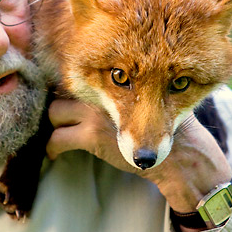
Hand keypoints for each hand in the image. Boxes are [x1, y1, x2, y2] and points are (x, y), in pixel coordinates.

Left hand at [46, 99, 231, 212]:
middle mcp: (103, 92)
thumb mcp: (154, 100)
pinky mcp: (90, 137)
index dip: (71, 90)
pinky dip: (52, 148)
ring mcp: (94, 114)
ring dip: (53, 125)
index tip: (67, 100)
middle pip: (61, 91)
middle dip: (58, 106)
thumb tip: (117, 91)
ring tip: (57, 133)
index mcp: (118, 81)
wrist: (179, 155)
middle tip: (60, 119)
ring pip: (54, 112)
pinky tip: (53, 154)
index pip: (81, 76)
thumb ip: (132, 92)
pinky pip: (57, 139)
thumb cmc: (170, 129)